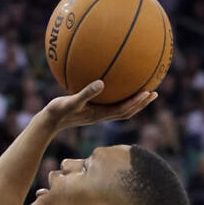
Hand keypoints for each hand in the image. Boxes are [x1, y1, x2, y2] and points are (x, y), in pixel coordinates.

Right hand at [42, 81, 157, 131]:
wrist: (48, 122)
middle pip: (127, 111)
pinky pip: (109, 102)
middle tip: (154, 92)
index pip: (124, 110)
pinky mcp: (91, 110)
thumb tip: (101, 82)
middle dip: (141, 103)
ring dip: (133, 101)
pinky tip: (114, 83)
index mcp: (100, 114)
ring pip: (120, 108)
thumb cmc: (58, 112)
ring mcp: (97, 113)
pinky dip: (117, 94)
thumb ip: (86, 93)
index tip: (149, 92)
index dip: (137, 102)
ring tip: (142, 89)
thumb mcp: (71, 102)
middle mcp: (102, 115)